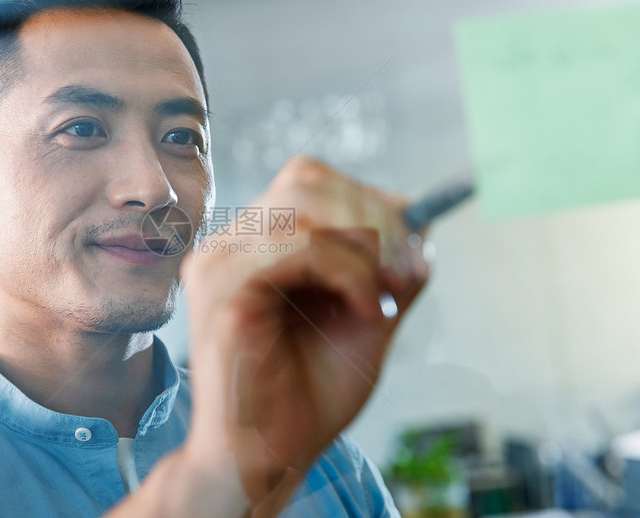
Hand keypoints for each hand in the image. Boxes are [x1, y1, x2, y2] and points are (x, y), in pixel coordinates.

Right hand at [181, 156, 429, 515]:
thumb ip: (389, 267)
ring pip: (307, 210)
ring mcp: (218, 263)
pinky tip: (362, 311)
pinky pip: (300, 247)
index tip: (408, 249)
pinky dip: (350, 272)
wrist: (269, 459)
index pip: (308, 180)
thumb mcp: (367, 319)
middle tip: (403, 273)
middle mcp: (228, 246)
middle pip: (307, 179)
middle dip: (375, 219)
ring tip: (379, 301)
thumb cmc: (309, 397)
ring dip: (366, 251)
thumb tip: (421, 217)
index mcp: (254, 247)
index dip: (367, 199)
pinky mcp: (223, 289)